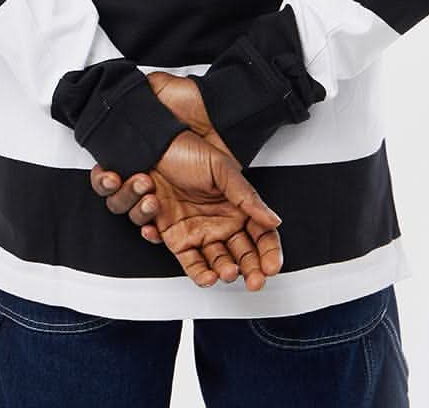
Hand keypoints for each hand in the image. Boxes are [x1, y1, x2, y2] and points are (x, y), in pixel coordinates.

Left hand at [143, 128, 282, 289]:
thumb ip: (246, 196)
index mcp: (237, 209)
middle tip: (254, 280)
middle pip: (242, 256)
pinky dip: (192, 268)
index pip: (261, 236)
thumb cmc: (189, 152)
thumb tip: (272, 218)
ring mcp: (199, 234)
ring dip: (221, 272)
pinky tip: (199, 266)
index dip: (269, 253)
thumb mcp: (222, 168)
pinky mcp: (176, 239)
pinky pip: (186, 261)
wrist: (155, 148)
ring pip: (215, 264)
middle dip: (250, 270)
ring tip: (225, 271)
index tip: (271, 267)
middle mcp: (221, 225)